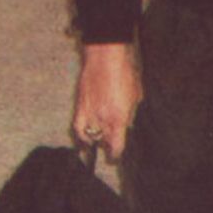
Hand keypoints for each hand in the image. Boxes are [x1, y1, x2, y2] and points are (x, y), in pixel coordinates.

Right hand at [71, 42, 142, 160]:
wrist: (106, 57)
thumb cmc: (124, 72)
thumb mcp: (135, 95)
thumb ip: (130, 113)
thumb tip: (128, 123)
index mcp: (118, 118)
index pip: (116, 146)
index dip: (116, 154)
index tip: (117, 155)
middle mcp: (102, 120)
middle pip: (103, 143)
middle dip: (108, 147)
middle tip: (111, 148)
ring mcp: (89, 114)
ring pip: (90, 137)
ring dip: (95, 142)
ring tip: (99, 143)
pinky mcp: (79, 106)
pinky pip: (77, 128)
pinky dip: (80, 136)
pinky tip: (84, 139)